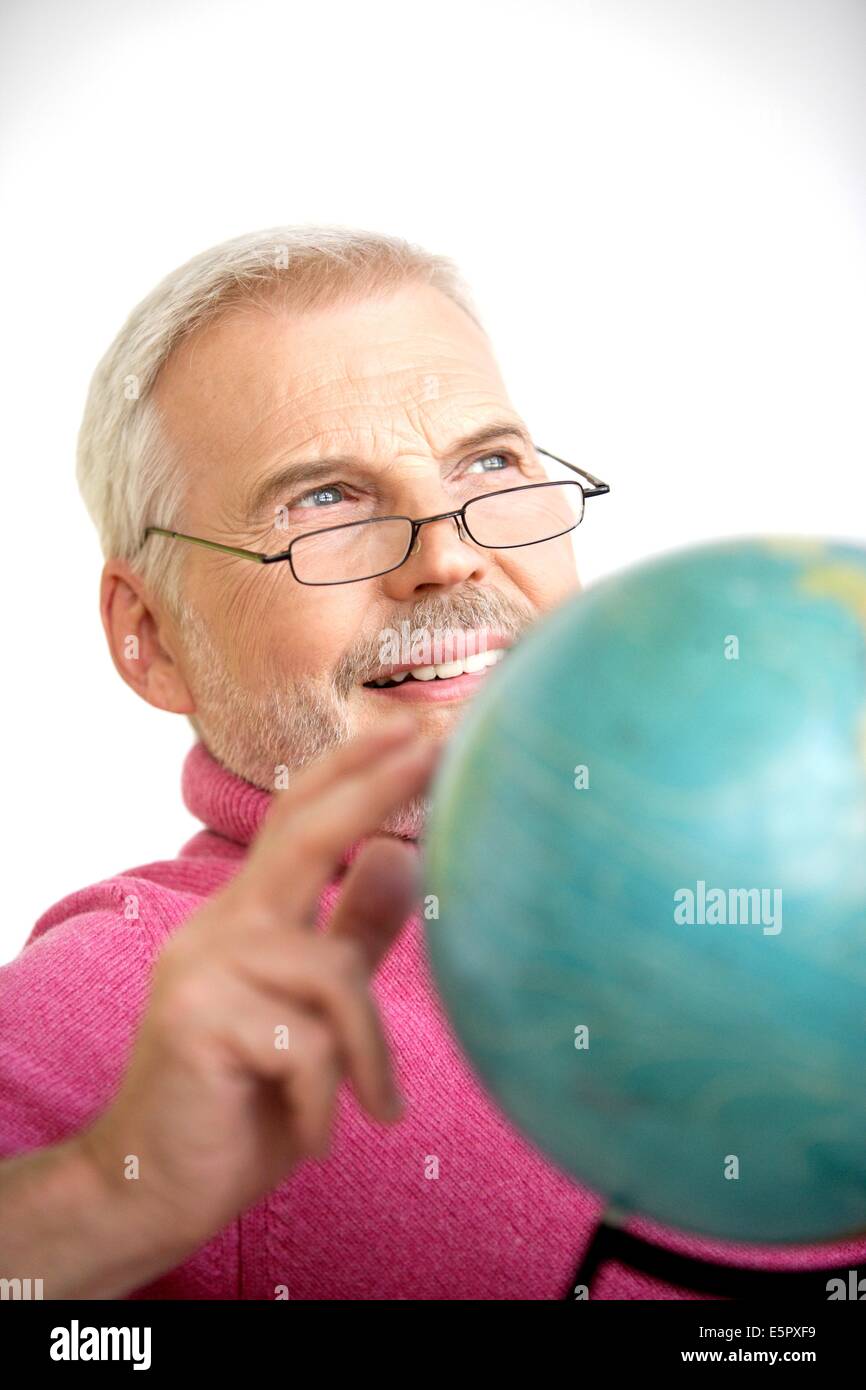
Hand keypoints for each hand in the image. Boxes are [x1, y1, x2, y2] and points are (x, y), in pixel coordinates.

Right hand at [79, 717, 438, 1252]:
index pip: (297, 818)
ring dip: (369, 1053)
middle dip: (375, 785)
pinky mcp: (197, 1023)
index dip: (352, 766)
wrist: (150, 1187)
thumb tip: (404, 857)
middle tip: (436, 742)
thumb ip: (353, 935)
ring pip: (331, 976)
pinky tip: (311, 1139)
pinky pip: (308, 1048)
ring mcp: (200, 970)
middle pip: (302, 835)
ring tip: (377, 1109)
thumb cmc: (243, 1098)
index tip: (415, 724)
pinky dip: (328, 1101)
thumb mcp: (312, 1011)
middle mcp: (218, 927)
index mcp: (245, 916)